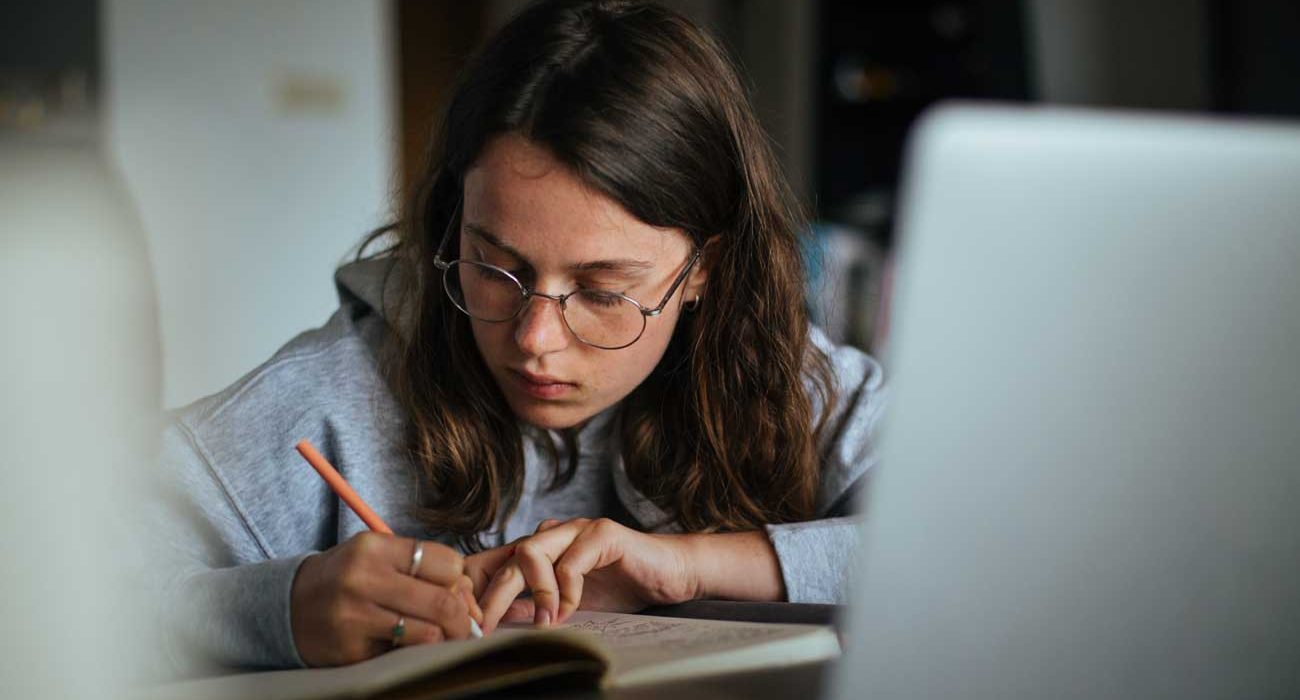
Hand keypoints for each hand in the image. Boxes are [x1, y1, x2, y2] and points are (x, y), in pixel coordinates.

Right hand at [290, 532, 483, 665]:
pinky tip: (403, 645)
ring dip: (442, 639)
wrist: (287, 605)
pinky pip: (402, 655)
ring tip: (439, 637)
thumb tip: (468, 593)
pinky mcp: (351, 650)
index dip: (459, 580)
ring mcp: (355, 617)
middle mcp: (364, 579)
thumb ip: (419, 567)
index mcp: (375, 547)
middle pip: (443, 601)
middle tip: (464, 627)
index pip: (447, 563)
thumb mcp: (376, 556)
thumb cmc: (346, 577)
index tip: (456, 591)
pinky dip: (412, 652)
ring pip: (428, 633)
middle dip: (463, 619)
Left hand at [466, 518, 698, 633]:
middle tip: (485, 628)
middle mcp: (555, 533)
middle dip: (493, 597)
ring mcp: (578, 529)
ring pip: (532, 551)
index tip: (470, 624)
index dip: (480, 589)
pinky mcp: (602, 533)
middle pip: (508, 560)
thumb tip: (499, 618)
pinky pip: (571, 560)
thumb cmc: (623, 586)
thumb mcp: (570, 604)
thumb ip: (535, 605)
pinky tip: (570, 610)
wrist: (670, 574)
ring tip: (544, 623)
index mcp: (543, 548)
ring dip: (533, 592)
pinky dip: (566, 591)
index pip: (500, 562)